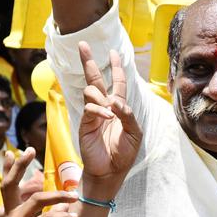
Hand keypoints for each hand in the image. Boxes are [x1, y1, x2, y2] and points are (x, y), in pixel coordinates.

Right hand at [1, 148, 77, 216]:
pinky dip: (61, 216)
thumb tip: (65, 203)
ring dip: (59, 195)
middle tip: (29, 150)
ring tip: (75, 196)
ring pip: (36, 199)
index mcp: (13, 216)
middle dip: (19, 166)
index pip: (9, 188)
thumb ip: (52, 216)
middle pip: (10, 185)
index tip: (13, 152)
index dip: (11, 169)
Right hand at [77, 43, 142, 201]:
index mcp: (119, 107)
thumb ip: (128, 116)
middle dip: (88, 61)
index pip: (117, 82)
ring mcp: (93, 114)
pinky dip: (100, 110)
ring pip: (90, 91)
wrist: (110, 172)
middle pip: (95, 79)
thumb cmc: (124, 153)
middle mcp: (104, 107)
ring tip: (109, 108)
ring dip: (100, 95)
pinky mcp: (85, 124)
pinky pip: (90, 108)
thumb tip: (115, 102)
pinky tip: (108, 117)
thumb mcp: (134, 133)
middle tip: (82, 44)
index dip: (115, 67)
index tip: (112, 52)